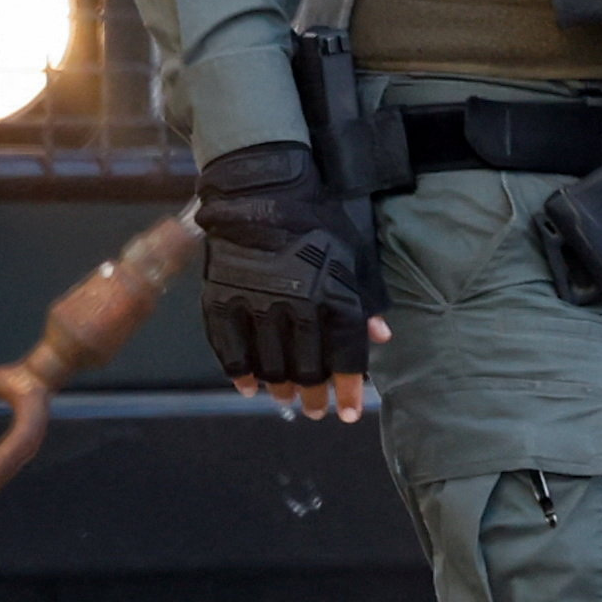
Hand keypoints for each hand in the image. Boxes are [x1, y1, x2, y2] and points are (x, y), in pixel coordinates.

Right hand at [192, 143, 385, 418]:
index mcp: (334, 295)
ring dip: (279, 388)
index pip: (346, 356)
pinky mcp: (222, 299)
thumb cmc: (315, 221)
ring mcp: (256, 303)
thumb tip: (380, 337)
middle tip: (314, 409)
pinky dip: (239, 374)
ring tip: (285, 397)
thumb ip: (365, 298)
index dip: (350, 389)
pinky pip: (230, 350)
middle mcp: (297, 304)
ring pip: (269, 365)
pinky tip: (249, 386)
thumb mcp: (353, 254)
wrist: (261, 189)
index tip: (350, 412)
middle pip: (307, 369)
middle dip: (314, 396)